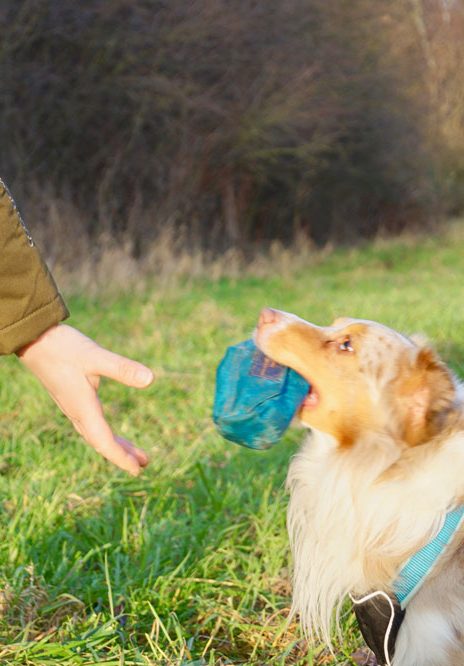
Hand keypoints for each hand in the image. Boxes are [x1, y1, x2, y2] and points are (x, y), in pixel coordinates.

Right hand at [18, 324, 152, 474]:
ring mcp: (71, 406)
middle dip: (122, 455)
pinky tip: (109, 431)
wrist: (33, 339)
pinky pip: (89, 425)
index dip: (121, 458)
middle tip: (144, 464)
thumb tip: (151, 379)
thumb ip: (122, 368)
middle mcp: (76, 411)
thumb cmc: (62, 347)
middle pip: (101, 442)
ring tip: (134, 453)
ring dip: (115, 445)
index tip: (138, 470)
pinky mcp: (70, 398)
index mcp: (83, 407)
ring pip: (95, 434)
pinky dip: (104, 433)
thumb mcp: (96, 356)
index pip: (105, 441)